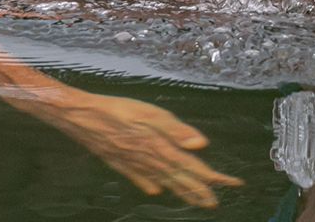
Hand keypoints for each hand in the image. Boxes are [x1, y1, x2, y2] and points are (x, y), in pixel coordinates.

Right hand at [31, 91, 243, 207]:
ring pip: (163, 182)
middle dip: (200, 191)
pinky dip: (150, 186)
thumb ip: (176, 130)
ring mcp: (134, 165)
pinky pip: (140, 179)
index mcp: (161, 149)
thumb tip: (201, 146)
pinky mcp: (119, 162)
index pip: (194, 168)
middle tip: (216, 203)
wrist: (80, 117)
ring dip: (181, 192)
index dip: (215, 177)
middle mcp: (150, 161)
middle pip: (181, 180)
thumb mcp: (150, 114)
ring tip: (194, 201)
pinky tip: (155, 191)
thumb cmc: (117, 111)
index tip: (234, 183)